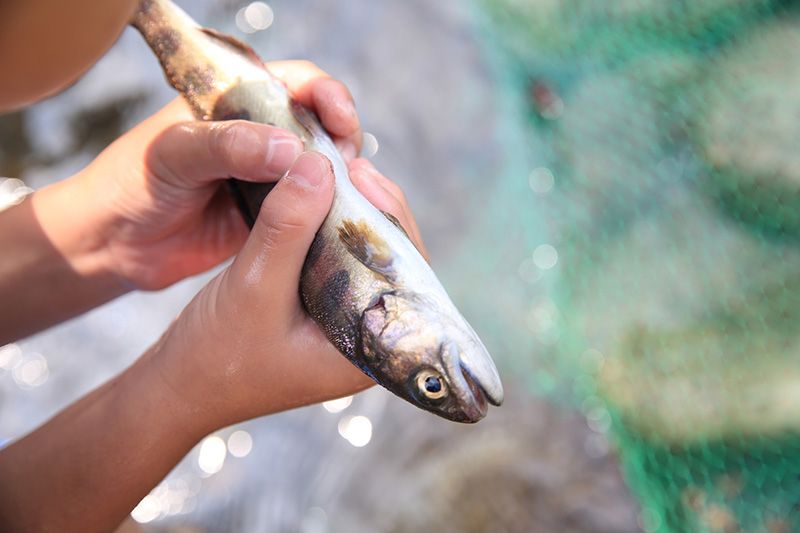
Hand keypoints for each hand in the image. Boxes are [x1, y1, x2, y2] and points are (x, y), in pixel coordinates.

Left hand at [78, 60, 362, 289]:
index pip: (297, 84)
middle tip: (346, 165)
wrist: (113, 244)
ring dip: (339, 181)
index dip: (327, 95)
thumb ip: (229, 145)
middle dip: (342, 140)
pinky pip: (309, 211)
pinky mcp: (272, 218)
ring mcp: (269, 178)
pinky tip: (333, 223)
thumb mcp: (175, 153)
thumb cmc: (133, 182)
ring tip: (344, 196)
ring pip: (321, 171)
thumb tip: (291, 148)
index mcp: (238, 102)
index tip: (340, 119)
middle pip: (321, 127)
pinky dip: (325, 214)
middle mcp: (260, 137)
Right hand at [144, 152, 425, 428]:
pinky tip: (314, 198)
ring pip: (363, 254)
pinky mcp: (322, 310)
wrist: (177, 386)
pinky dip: (326, 227)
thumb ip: (288, 228)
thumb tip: (320, 166)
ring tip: (330, 174)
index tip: (360, 176)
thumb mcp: (253, 286)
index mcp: (369, 349)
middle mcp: (367, 335)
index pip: (406, 272)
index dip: (388, 217)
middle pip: (390, 258)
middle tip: (346, 167)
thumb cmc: (214, 356)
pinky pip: (337, 259)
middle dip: (371, 209)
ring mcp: (345, 322)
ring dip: (349, 213)